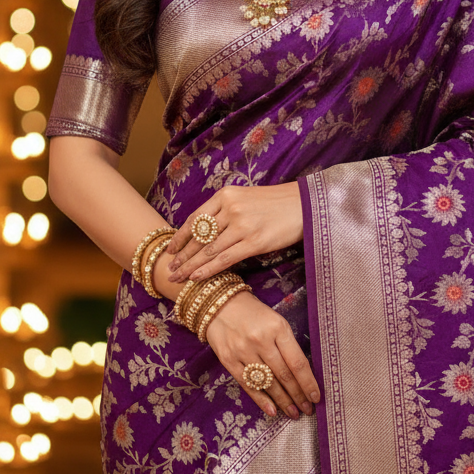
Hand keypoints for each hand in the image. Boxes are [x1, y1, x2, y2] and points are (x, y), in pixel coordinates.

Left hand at [166, 183, 303, 282]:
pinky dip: (208, 270)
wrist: (305, 204)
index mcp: (226, 195)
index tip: (170, 250)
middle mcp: (230, 208)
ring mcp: (242, 225)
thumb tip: (204, 233)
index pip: (195, 218)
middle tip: (169, 269)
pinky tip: (197, 278)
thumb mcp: (245, 197)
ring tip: (178, 277)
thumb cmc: (275, 203)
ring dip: (190, 266)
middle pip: (198, 236)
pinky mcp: (254, 242)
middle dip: (182, 255)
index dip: (180, 237)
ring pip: (208, 250)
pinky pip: (225, 259)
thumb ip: (225, 210)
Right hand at [205, 290, 319, 419]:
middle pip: (284, 375)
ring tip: (293, 412)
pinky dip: (261, 400)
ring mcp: (243, 351)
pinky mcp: (229, 360)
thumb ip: (287, 345)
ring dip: (283, 401)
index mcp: (277, 328)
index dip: (308, 383)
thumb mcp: (276, 321)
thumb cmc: (254, 313)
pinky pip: (248, 385)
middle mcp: (261, 340)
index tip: (316, 397)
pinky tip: (272, 410)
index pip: (297, 362)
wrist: (220, 305)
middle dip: (298, 395)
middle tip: (307, 410)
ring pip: (268, 383)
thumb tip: (302, 375)